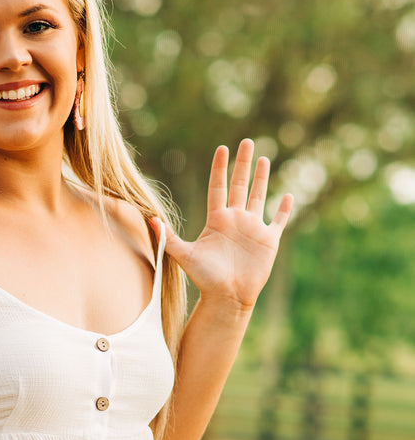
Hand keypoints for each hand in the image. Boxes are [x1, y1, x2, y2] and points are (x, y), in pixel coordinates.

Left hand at [153, 139, 293, 312]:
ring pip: (259, 197)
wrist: (226, 298)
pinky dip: (285, 209)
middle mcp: (235, 220)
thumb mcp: (185, 255)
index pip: (218, 187)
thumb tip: (150, 220)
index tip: (222, 148)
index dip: (220, 168)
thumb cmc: (205, 279)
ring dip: (262, 179)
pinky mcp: (268, 241)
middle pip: (240, 185)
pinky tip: (289, 196)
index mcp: (217, 220)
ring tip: (264, 159)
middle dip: (243, 163)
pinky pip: (279, 221)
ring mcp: (253, 229)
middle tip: (247, 141)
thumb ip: (168, 237)